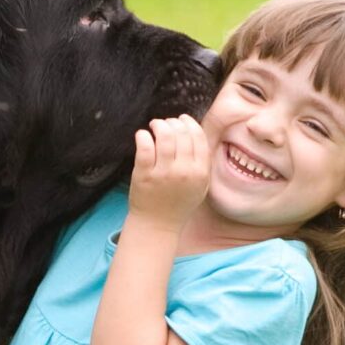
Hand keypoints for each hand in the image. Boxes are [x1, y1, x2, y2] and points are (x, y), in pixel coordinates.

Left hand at [127, 115, 210, 230]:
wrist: (157, 225)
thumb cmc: (178, 203)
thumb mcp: (200, 185)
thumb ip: (202, 162)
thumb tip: (195, 133)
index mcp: (200, 172)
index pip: (198, 137)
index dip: (190, 124)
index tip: (182, 120)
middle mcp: (184, 171)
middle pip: (182, 134)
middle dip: (173, 122)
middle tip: (166, 123)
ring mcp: (163, 173)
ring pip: (165, 136)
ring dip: (159, 125)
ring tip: (154, 126)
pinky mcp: (144, 175)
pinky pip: (145, 146)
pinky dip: (143, 136)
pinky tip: (142, 135)